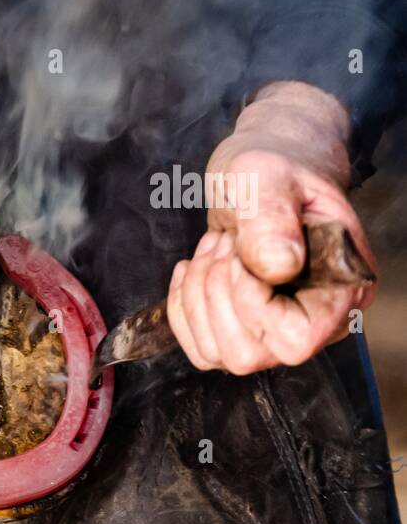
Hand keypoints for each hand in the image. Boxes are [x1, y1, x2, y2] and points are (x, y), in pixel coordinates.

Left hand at [166, 82, 375, 374]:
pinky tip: (192, 268)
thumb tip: (278, 267)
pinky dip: (182, 307)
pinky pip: (199, 348)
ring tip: (214, 248)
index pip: (295, 339)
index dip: (252, 304)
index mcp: (342, 288)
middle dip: (216, 294)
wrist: (266, 169)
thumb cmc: (276, 167)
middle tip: (224, 243)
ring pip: (216, 354)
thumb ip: (270, 219)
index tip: (241, 253)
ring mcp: (275, 330)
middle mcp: (316, 320)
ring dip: (198, 296)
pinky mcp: (240, 328)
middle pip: (246, 355)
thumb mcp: (267, 177)